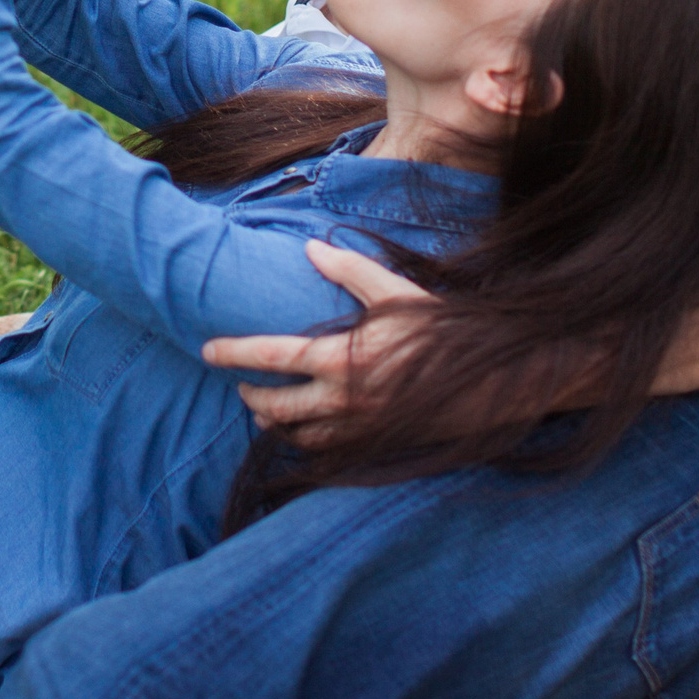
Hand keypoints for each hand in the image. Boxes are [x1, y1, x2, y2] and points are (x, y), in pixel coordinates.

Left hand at [200, 240, 434, 441]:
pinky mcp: (373, 444)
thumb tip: (309, 248)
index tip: (207, 349)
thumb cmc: (439, 329)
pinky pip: (325, 449)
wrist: (491, 379)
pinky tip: (301, 429)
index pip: (271, 358)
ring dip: (273, 422)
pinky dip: (304, 441)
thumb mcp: (395, 292)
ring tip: (263, 408)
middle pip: (276, 406)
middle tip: (241, 384)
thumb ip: (349, 270)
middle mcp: (343, 399)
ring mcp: (358, 427)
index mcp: (341, 358)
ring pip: (296, 435)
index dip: (234, 353)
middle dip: (251, 396)